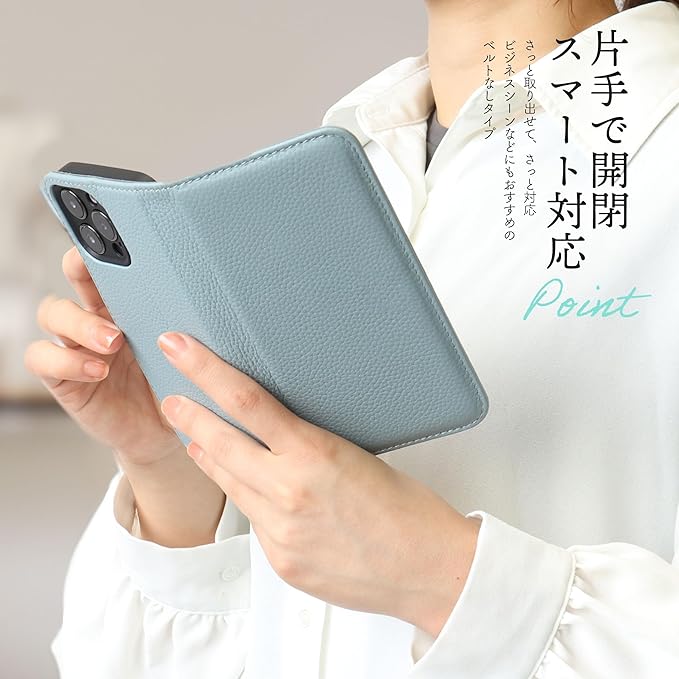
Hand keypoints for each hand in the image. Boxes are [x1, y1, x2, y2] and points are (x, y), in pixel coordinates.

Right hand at [24, 246, 182, 465]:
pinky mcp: (64, 378)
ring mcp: (78, 346)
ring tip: (112, 341)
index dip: (106, 248)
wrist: (167, 431)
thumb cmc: (179, 386)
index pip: (112, 265)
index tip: (116, 239)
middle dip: (83, 270)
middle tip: (104, 283)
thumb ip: (190, 327)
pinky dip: (65, 360)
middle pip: (74, 275)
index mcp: (129, 304)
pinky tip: (96, 370)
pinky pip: (43, 358)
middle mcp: (99, 317)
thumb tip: (217, 300)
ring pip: (53, 313)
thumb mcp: (189, 353)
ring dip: (80, 322)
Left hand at [157, 330, 480, 635]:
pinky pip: (250, 519)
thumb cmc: (408, 507)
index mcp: (314, 455)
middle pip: (219, 442)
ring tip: (195, 435)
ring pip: (228, 483)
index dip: (205, 370)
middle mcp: (289, 493)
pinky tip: (242, 485)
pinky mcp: (279, 562)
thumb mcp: (356, 455)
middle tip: (171, 397)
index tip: (179, 349)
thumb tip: (276, 431)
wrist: (427, 569)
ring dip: (208, 455)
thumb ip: (307, 445)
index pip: (246, 401)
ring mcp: (280, 532)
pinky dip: (242, 496)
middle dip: (188, 414)